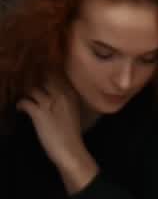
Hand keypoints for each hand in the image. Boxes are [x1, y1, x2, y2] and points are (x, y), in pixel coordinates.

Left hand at [17, 78, 97, 192]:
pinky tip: (21, 109)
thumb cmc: (71, 133)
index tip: (42, 76)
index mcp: (72, 94)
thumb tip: (53, 93)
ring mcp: (50, 103)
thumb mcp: (72, 111)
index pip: (59, 75)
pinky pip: (25, 102)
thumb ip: (64, 99)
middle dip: (37, 80)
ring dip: (28, 95)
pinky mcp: (38, 114)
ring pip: (34, 89)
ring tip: (26, 100)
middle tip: (32, 88)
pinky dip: (21, 105)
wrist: (69, 149)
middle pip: (46, 78)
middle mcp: (61, 95)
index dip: (49, 74)